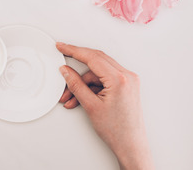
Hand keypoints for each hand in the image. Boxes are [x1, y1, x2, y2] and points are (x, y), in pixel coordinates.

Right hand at [56, 43, 153, 169]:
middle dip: (77, 66)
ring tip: (71, 97)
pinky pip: (104, 79)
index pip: (92, 57)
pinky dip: (91, 87)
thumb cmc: (117, 130)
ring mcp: (127, 81)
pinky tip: (81, 98)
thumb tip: (66, 71)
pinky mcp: (125, 86)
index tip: (62, 47)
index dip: (74, 50)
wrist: (130, 145)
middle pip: (96, 61)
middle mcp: (126, 77)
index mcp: (119, 79)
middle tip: (63, 61)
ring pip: (98, 73)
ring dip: (82, 83)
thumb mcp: (90, 105)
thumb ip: (76, 85)